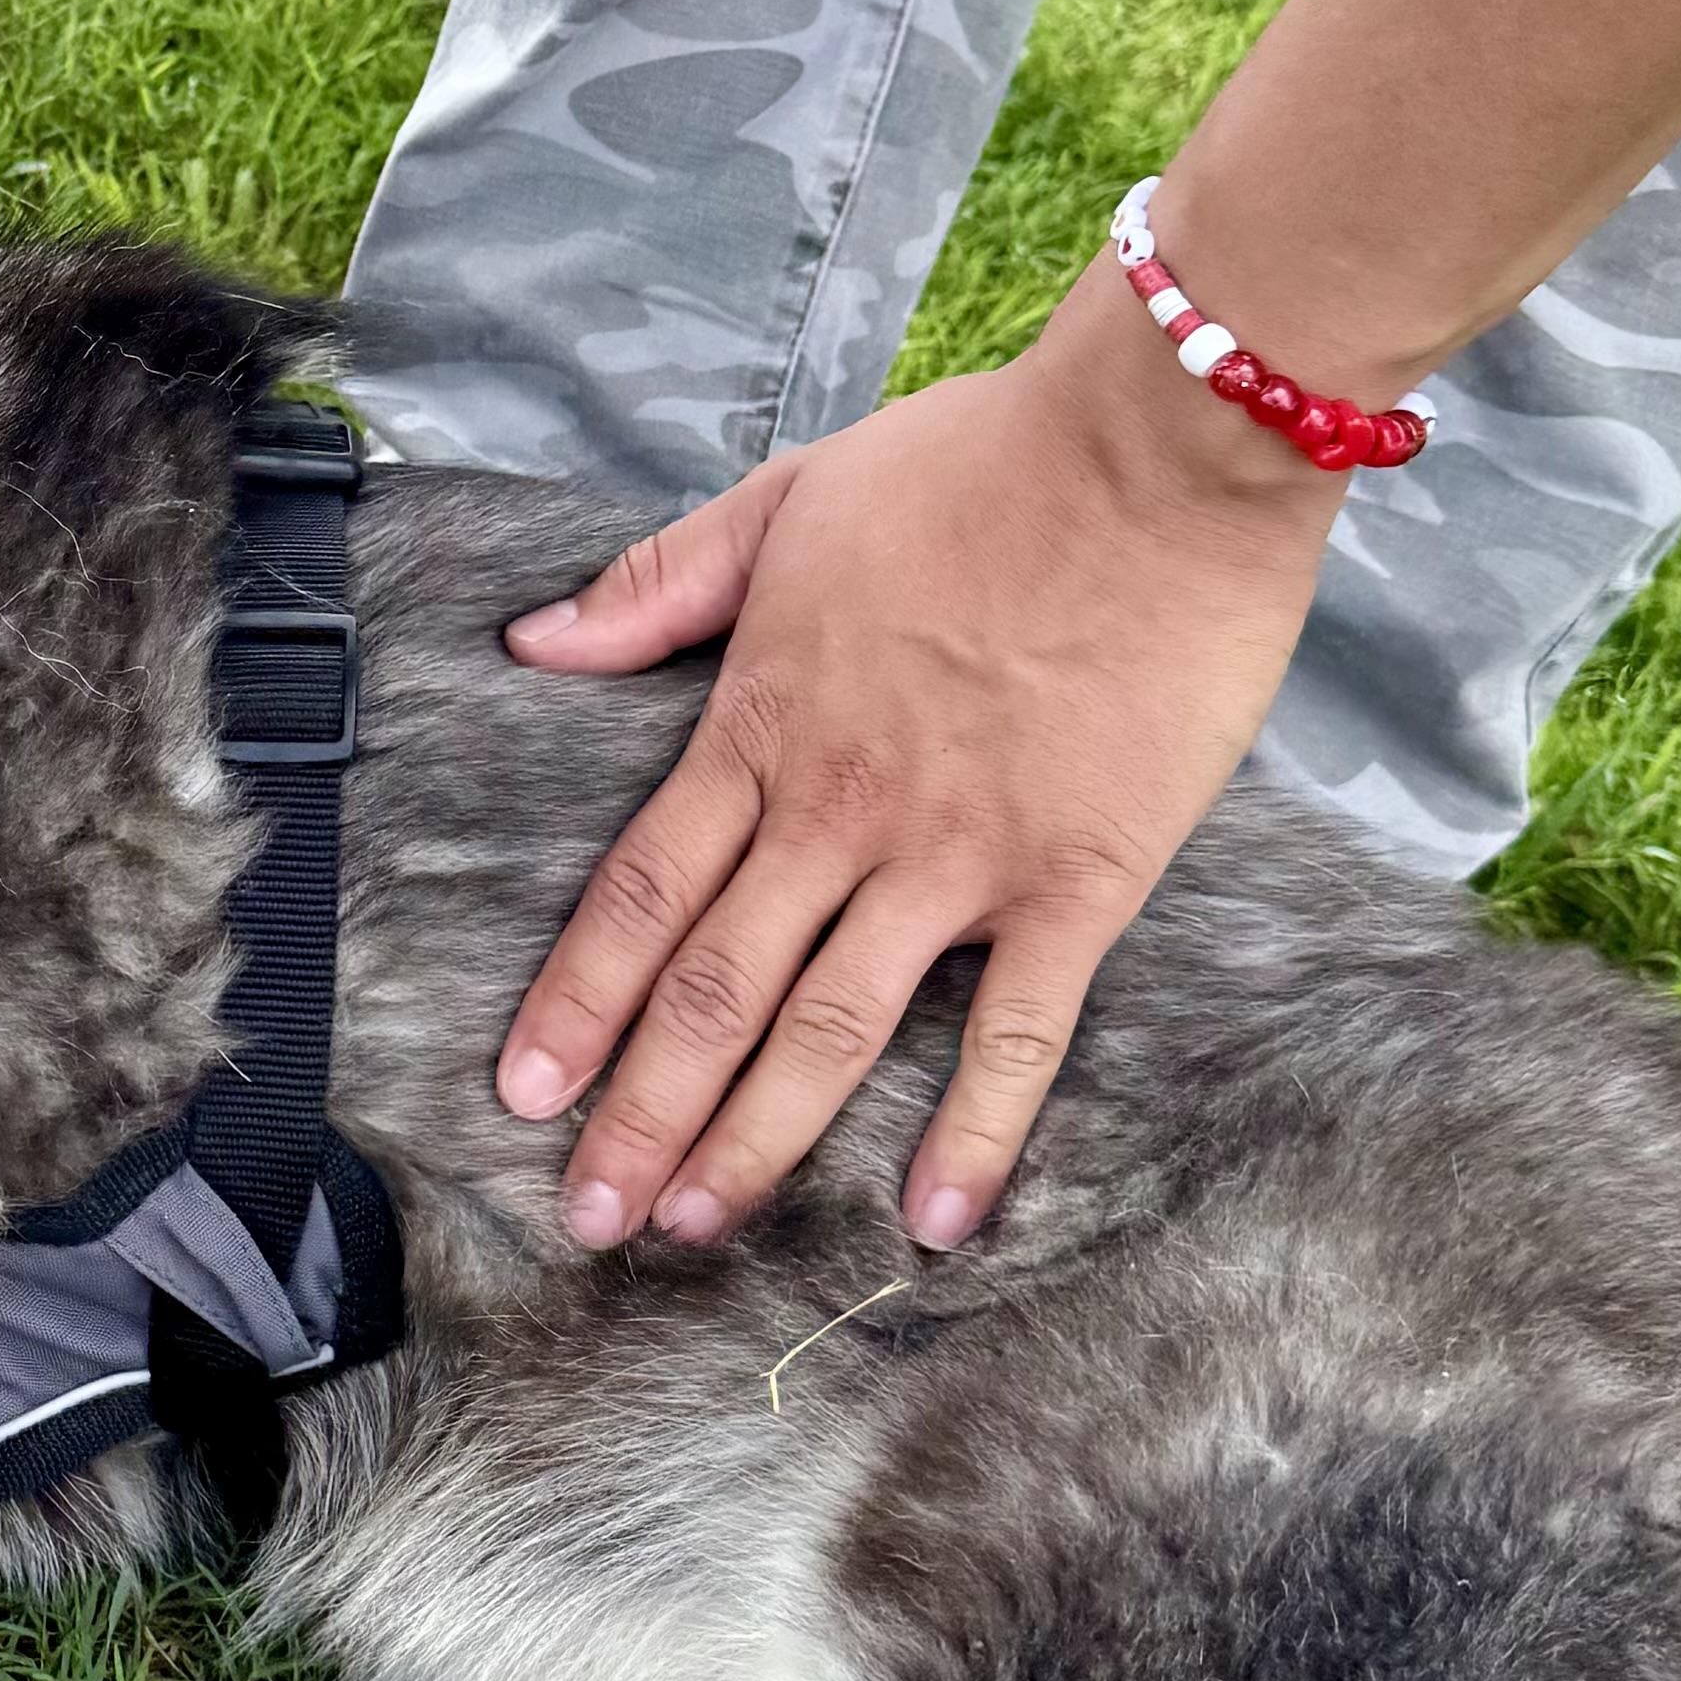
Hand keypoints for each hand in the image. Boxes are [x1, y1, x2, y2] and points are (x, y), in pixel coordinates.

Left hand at [492, 286, 1348, 1254]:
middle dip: (642, 1115)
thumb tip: (533, 640)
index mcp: (765, 725)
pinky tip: (933, 1224)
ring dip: (754, 1143)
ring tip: (695, 1230)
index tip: (525, 1093)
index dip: (578, 1001)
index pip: (642, 891)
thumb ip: (660, 583)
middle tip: (588, 1220)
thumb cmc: (981, 461)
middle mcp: (843, 811)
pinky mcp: (1079, 879)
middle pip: (714, 991)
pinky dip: (972, 1134)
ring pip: (828, 1030)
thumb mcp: (788, 497)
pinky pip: (1017, 1032)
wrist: (1155, 449)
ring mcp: (959, 856)